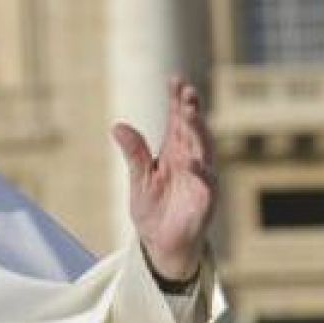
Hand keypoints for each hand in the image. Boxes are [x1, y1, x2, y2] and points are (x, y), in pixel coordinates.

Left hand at [112, 77, 216, 281]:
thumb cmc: (153, 208)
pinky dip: (200, 171)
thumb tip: (117, 126)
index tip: (175, 79)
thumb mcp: (138, 179)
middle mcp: (192, 160)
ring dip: (198, 131)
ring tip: (190, 112)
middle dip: (190, 110)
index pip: (178, 120)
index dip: (178, 100)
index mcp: (176, 151)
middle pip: (193, 129)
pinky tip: (192, 161)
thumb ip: (133, 153)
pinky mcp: (206, 198)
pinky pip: (205, 183)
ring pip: (204, 149)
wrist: (162, 243)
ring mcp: (202, 178)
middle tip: (186, 91)